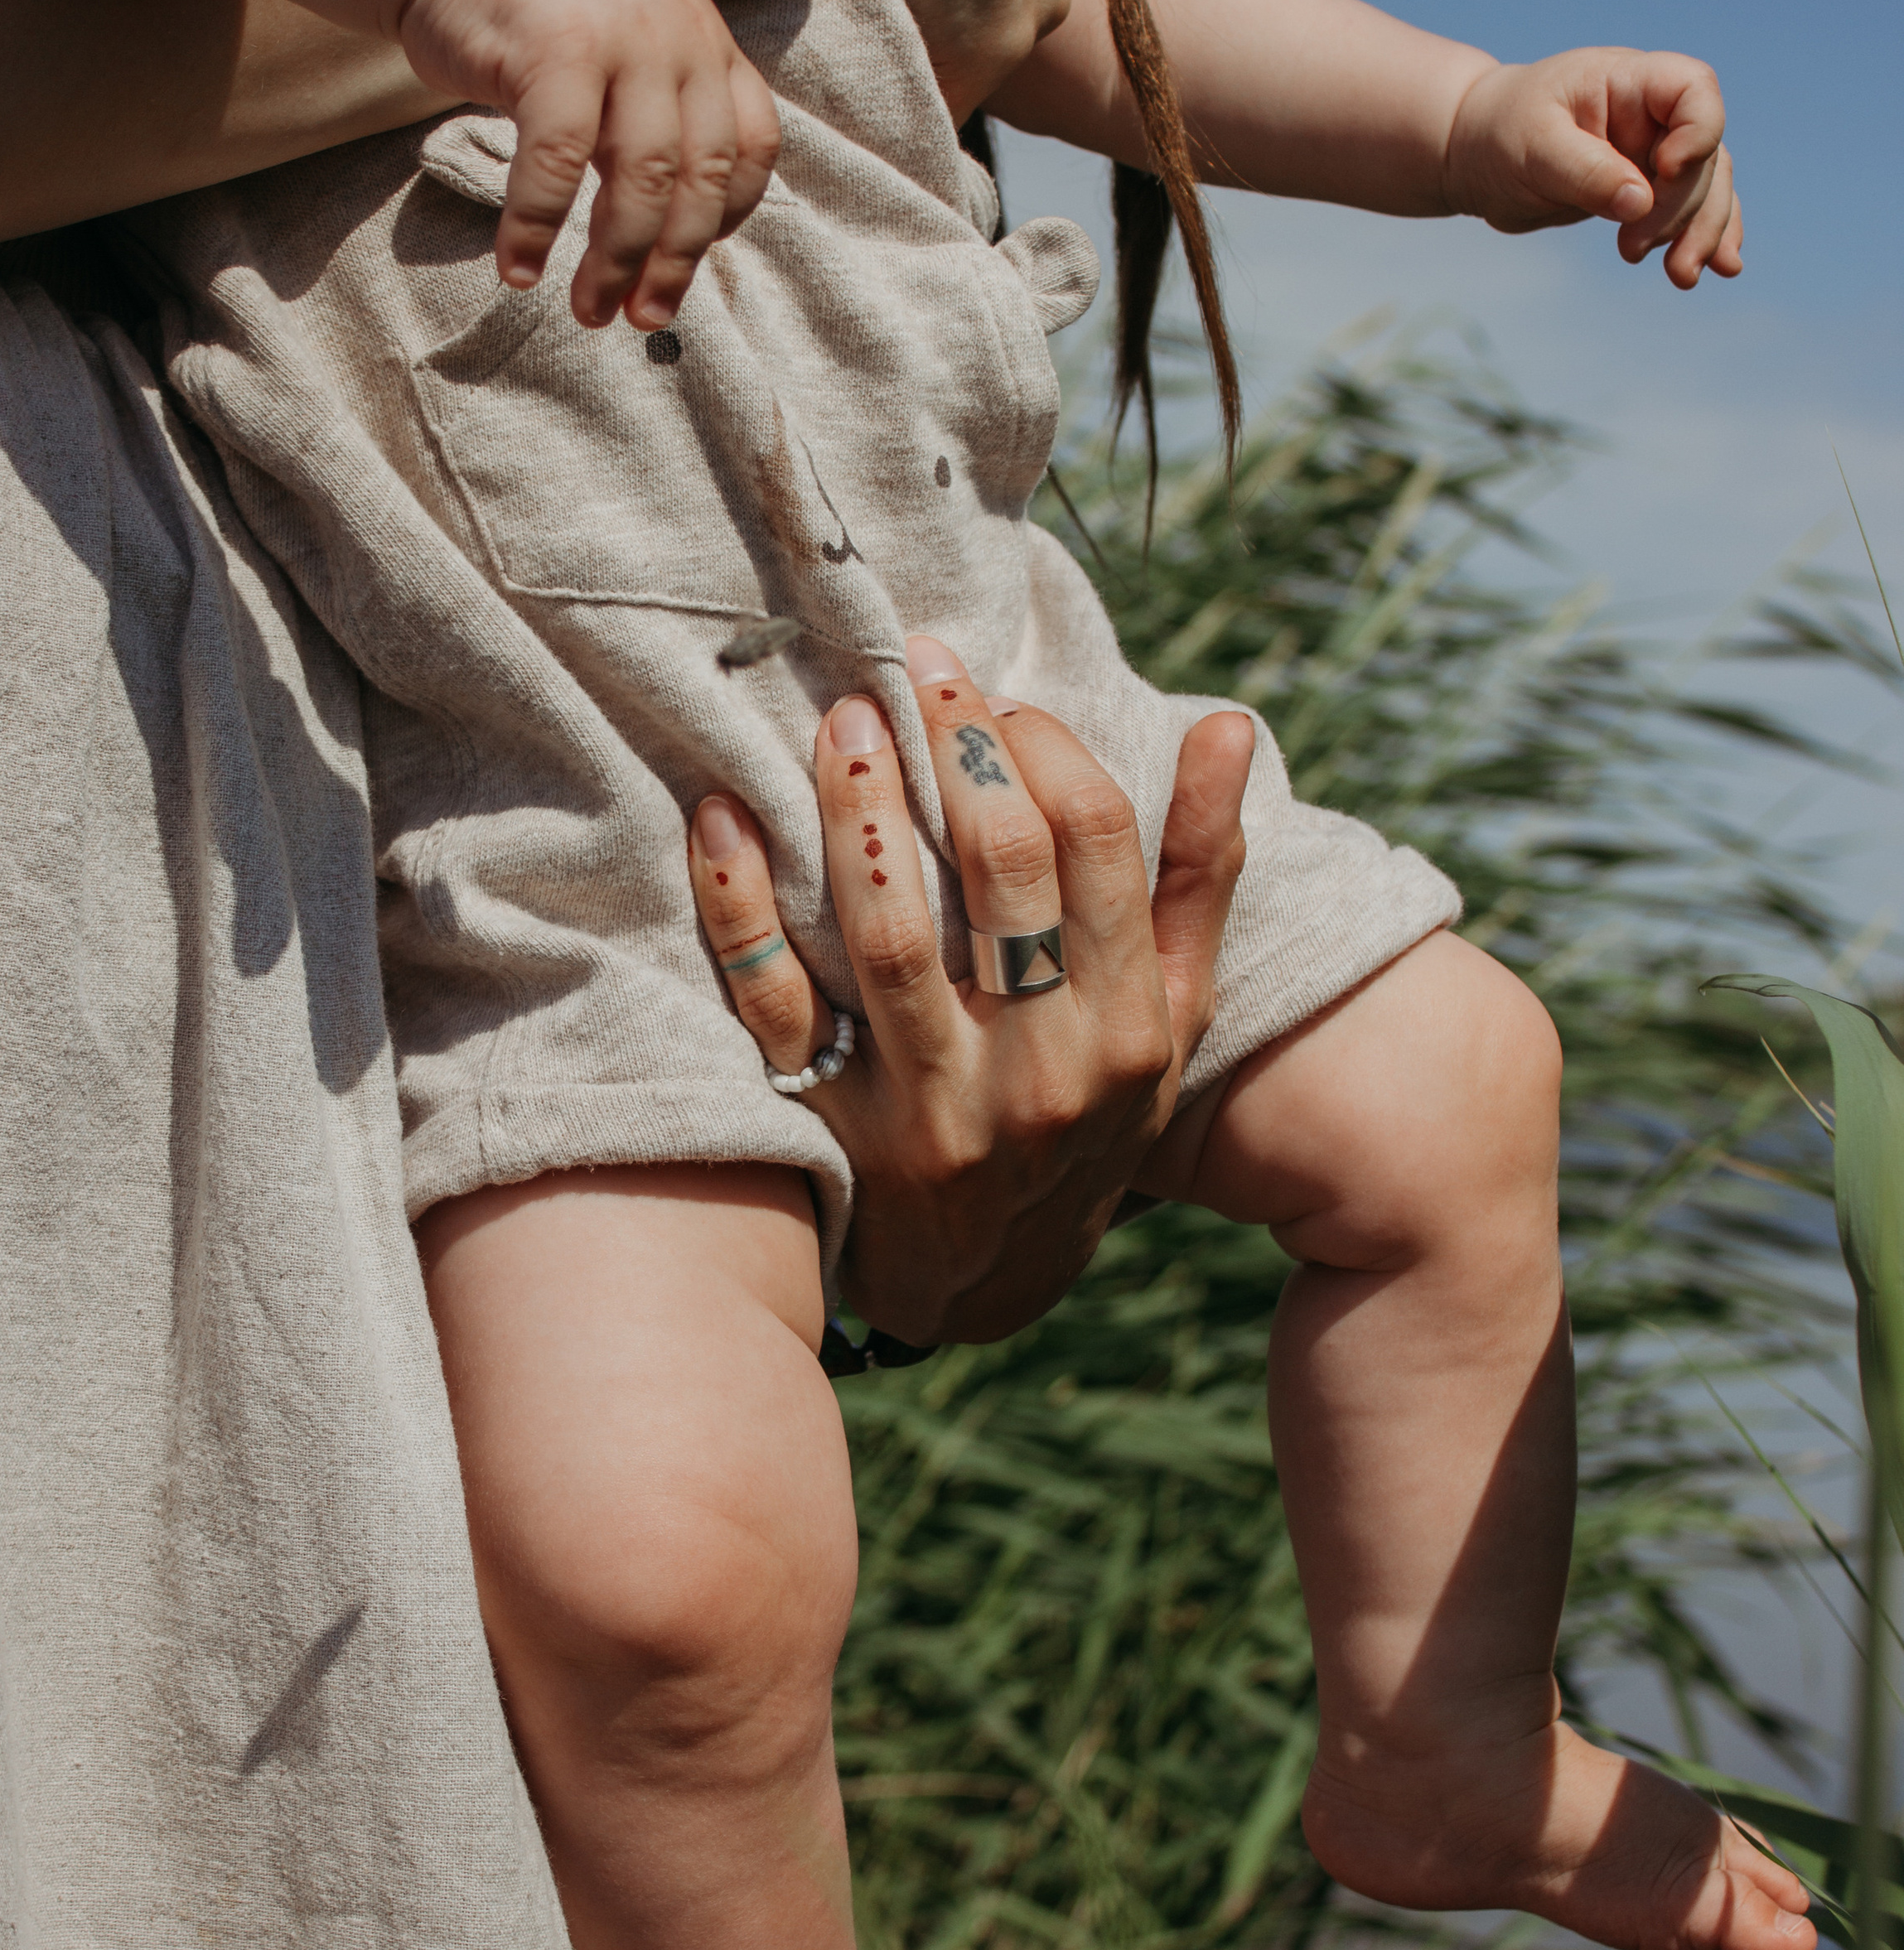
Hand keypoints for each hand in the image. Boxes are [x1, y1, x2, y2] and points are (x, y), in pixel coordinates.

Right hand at [399, 0, 779, 328]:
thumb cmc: (541, 29)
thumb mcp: (628, 64)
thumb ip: (660, 127)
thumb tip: (669, 247)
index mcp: (708, 43)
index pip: (753, 147)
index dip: (727, 221)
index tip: (681, 266)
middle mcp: (680, 35)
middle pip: (699, 175)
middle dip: (672, 262)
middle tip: (641, 318)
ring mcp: (621, 37)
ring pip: (640, 175)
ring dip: (616, 258)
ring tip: (591, 309)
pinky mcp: (556, 47)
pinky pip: (558, 161)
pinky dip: (537, 225)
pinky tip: (518, 268)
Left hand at [686, 641, 1253, 1342]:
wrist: (990, 1282)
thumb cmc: (1087, 1112)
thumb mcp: (1169, 1018)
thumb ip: (1196, 878)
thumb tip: (1228, 727)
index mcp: (1126, 1028)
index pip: (1096, 845)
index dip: (1043, 747)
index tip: (997, 701)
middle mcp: (1038, 1072)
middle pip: (1002, 875)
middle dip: (957, 750)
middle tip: (913, 666)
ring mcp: (931, 1108)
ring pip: (889, 933)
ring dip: (857, 811)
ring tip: (837, 720)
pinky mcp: (832, 1129)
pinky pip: (773, 1005)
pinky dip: (738, 907)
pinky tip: (721, 820)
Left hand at [1443, 49, 1742, 287]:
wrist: (1478, 154)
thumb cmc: (1500, 133)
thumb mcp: (1533, 147)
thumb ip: (1586, 171)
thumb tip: (1640, 204)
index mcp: (1628, 82)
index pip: (1693, 89)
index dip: (1698, 132)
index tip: (1666, 171)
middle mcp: (1651, 114)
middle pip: (1703, 154)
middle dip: (1681, 209)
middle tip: (1630, 251)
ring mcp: (1653, 152)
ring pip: (1707, 187)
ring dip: (1702, 232)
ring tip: (1681, 277)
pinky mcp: (1647, 189)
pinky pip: (1693, 209)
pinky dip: (1705, 235)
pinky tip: (1719, 267)